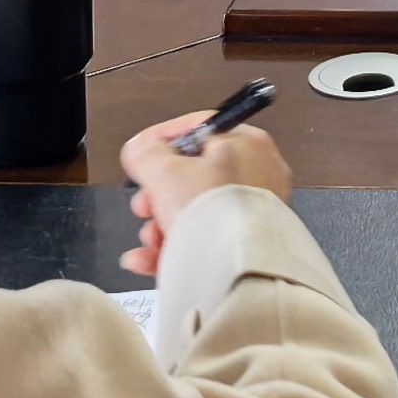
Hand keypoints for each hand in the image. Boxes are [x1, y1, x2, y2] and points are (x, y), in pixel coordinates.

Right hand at [118, 110, 292, 277]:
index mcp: (246, 143)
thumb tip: (139, 147)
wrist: (235, 268)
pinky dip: (174, 246)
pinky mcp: (244, 244)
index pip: (198, 130)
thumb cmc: (210, 209)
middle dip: (157, 194)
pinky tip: (145, 259)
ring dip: (161, 224)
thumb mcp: (167, 173)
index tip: (139, 157)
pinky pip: (204, 238)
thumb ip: (147, 154)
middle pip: (192, 175)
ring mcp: (252, 211)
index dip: (162, 141)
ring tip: (149, 239)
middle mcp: (257, 173)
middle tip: (143, 207)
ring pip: (195, 210)